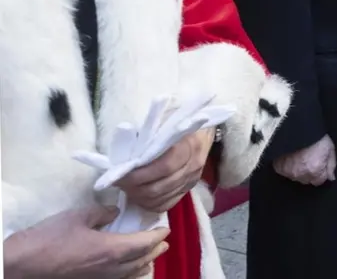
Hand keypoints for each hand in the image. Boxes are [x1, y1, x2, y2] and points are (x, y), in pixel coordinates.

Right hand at [3, 206, 168, 277]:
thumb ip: (103, 213)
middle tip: (163, 241)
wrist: (23, 264)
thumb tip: (115, 212)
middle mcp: (111, 269)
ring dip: (145, 263)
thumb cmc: (51, 238)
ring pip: (132, 274)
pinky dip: (130, 273)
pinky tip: (128, 269)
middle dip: (155, 249)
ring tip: (150, 255)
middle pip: (143, 261)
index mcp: (113, 250)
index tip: (165, 227)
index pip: (146, 243)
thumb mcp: (79, 215)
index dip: (158, 235)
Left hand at [115, 127, 214, 212]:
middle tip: (118, 182)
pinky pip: (166, 205)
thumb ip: (148, 134)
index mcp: (189, 145)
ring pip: (161, 198)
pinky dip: (149, 204)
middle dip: (134, 188)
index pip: (164, 167)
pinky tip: (140, 195)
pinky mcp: (188, 189)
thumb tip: (123, 148)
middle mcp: (192, 166)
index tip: (120, 174)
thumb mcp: (164, 120)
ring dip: (139, 196)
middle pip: (160, 187)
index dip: (140, 175)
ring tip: (127, 187)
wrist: (202, 131)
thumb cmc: (179, 121)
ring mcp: (191, 180)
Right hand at [273, 135, 335, 185]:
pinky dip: (288, 166)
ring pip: (295, 177)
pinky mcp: (278, 167)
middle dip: (309, 172)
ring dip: (298, 170)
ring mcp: (288, 171)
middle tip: (309, 158)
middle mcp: (301, 174)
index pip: (318, 181)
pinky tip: (291, 156)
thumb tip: (331, 178)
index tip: (319, 164)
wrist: (297, 126)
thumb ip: (331, 165)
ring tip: (299, 156)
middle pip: (307, 180)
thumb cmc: (315, 136)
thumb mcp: (330, 148)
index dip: (320, 172)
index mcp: (315, 171)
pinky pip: (285, 172)